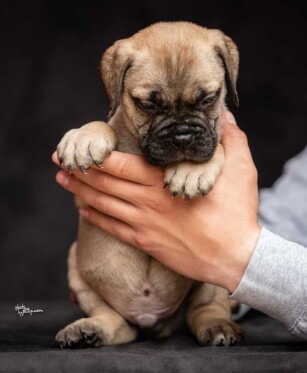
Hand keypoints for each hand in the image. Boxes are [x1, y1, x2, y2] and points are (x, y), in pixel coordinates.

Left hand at [52, 112, 260, 292]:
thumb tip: (225, 116)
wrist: (235, 257)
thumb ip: (231, 139)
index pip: (119, 165)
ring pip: (103, 205)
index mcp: (162, 181)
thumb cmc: (236, 212)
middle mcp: (147, 202)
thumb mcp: (240, 170)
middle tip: (58, 160)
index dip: (95, 156)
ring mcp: (144, 224)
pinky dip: (95, 218)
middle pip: (104, 183)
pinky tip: (82, 211)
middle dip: (78, 170)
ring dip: (80, 192)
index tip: (78, 146)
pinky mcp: (146, 242)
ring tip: (62, 180)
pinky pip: (113, 229)